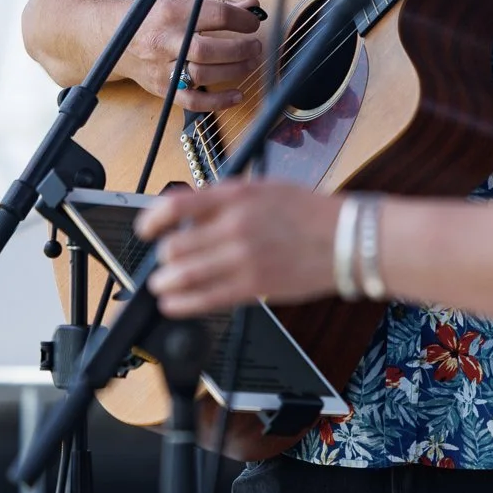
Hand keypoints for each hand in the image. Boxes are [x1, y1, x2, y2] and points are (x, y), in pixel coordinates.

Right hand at [115, 0, 263, 112]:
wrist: (114, 36)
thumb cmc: (155, 16)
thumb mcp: (182, 0)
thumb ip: (218, 4)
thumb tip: (253, 6)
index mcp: (172, 12)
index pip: (216, 16)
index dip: (242, 20)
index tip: (253, 23)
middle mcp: (164, 40)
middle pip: (207, 50)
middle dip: (239, 49)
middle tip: (255, 46)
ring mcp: (161, 67)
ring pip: (201, 75)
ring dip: (234, 71)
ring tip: (250, 63)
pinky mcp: (161, 88)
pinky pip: (192, 101)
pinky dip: (218, 102)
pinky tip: (237, 95)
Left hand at [137, 181, 339, 316]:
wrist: (347, 239)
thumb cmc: (309, 212)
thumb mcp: (263, 188)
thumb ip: (224, 198)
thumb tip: (188, 212)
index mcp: (236, 197)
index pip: (176, 206)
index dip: (152, 221)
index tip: (146, 230)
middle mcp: (234, 226)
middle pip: (174, 247)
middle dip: (164, 257)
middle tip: (166, 262)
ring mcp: (243, 258)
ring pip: (182, 276)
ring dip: (165, 283)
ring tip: (164, 285)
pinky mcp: (253, 287)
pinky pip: (204, 299)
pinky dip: (181, 304)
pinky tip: (173, 304)